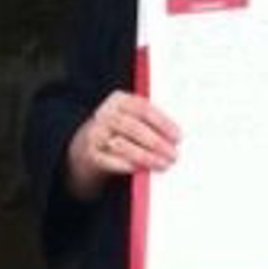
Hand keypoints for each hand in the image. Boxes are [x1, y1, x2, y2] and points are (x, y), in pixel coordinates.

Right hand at [65, 90, 181, 200]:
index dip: (162, 123)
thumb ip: (151, 122)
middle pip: (133, 127)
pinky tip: (140, 169)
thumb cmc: (122, 130)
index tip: (178, 137)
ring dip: (145, 156)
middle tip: (173, 155)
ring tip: (162, 164)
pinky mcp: (91, 153)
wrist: (89, 145)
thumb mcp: (133, 117)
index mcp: (119, 99)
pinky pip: (110, 160)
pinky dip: (127, 165)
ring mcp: (96, 133)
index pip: (143, 108)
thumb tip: (175, 137)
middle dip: (156, 142)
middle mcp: (105, 114)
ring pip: (122, 145)